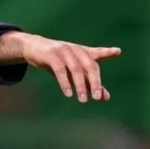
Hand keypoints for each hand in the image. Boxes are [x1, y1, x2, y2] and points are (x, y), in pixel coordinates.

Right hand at [0, 32, 120, 102]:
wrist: (33, 48)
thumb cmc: (56, 60)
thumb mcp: (73, 71)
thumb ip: (89, 82)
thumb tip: (106, 97)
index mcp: (82, 52)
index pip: (97, 53)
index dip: (107, 52)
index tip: (117, 52)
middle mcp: (75, 50)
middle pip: (90, 65)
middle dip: (95, 82)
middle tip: (97, 97)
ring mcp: (63, 51)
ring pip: (76, 69)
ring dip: (80, 85)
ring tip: (83, 100)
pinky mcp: (51, 55)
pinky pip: (60, 70)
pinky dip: (65, 82)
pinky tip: (68, 93)